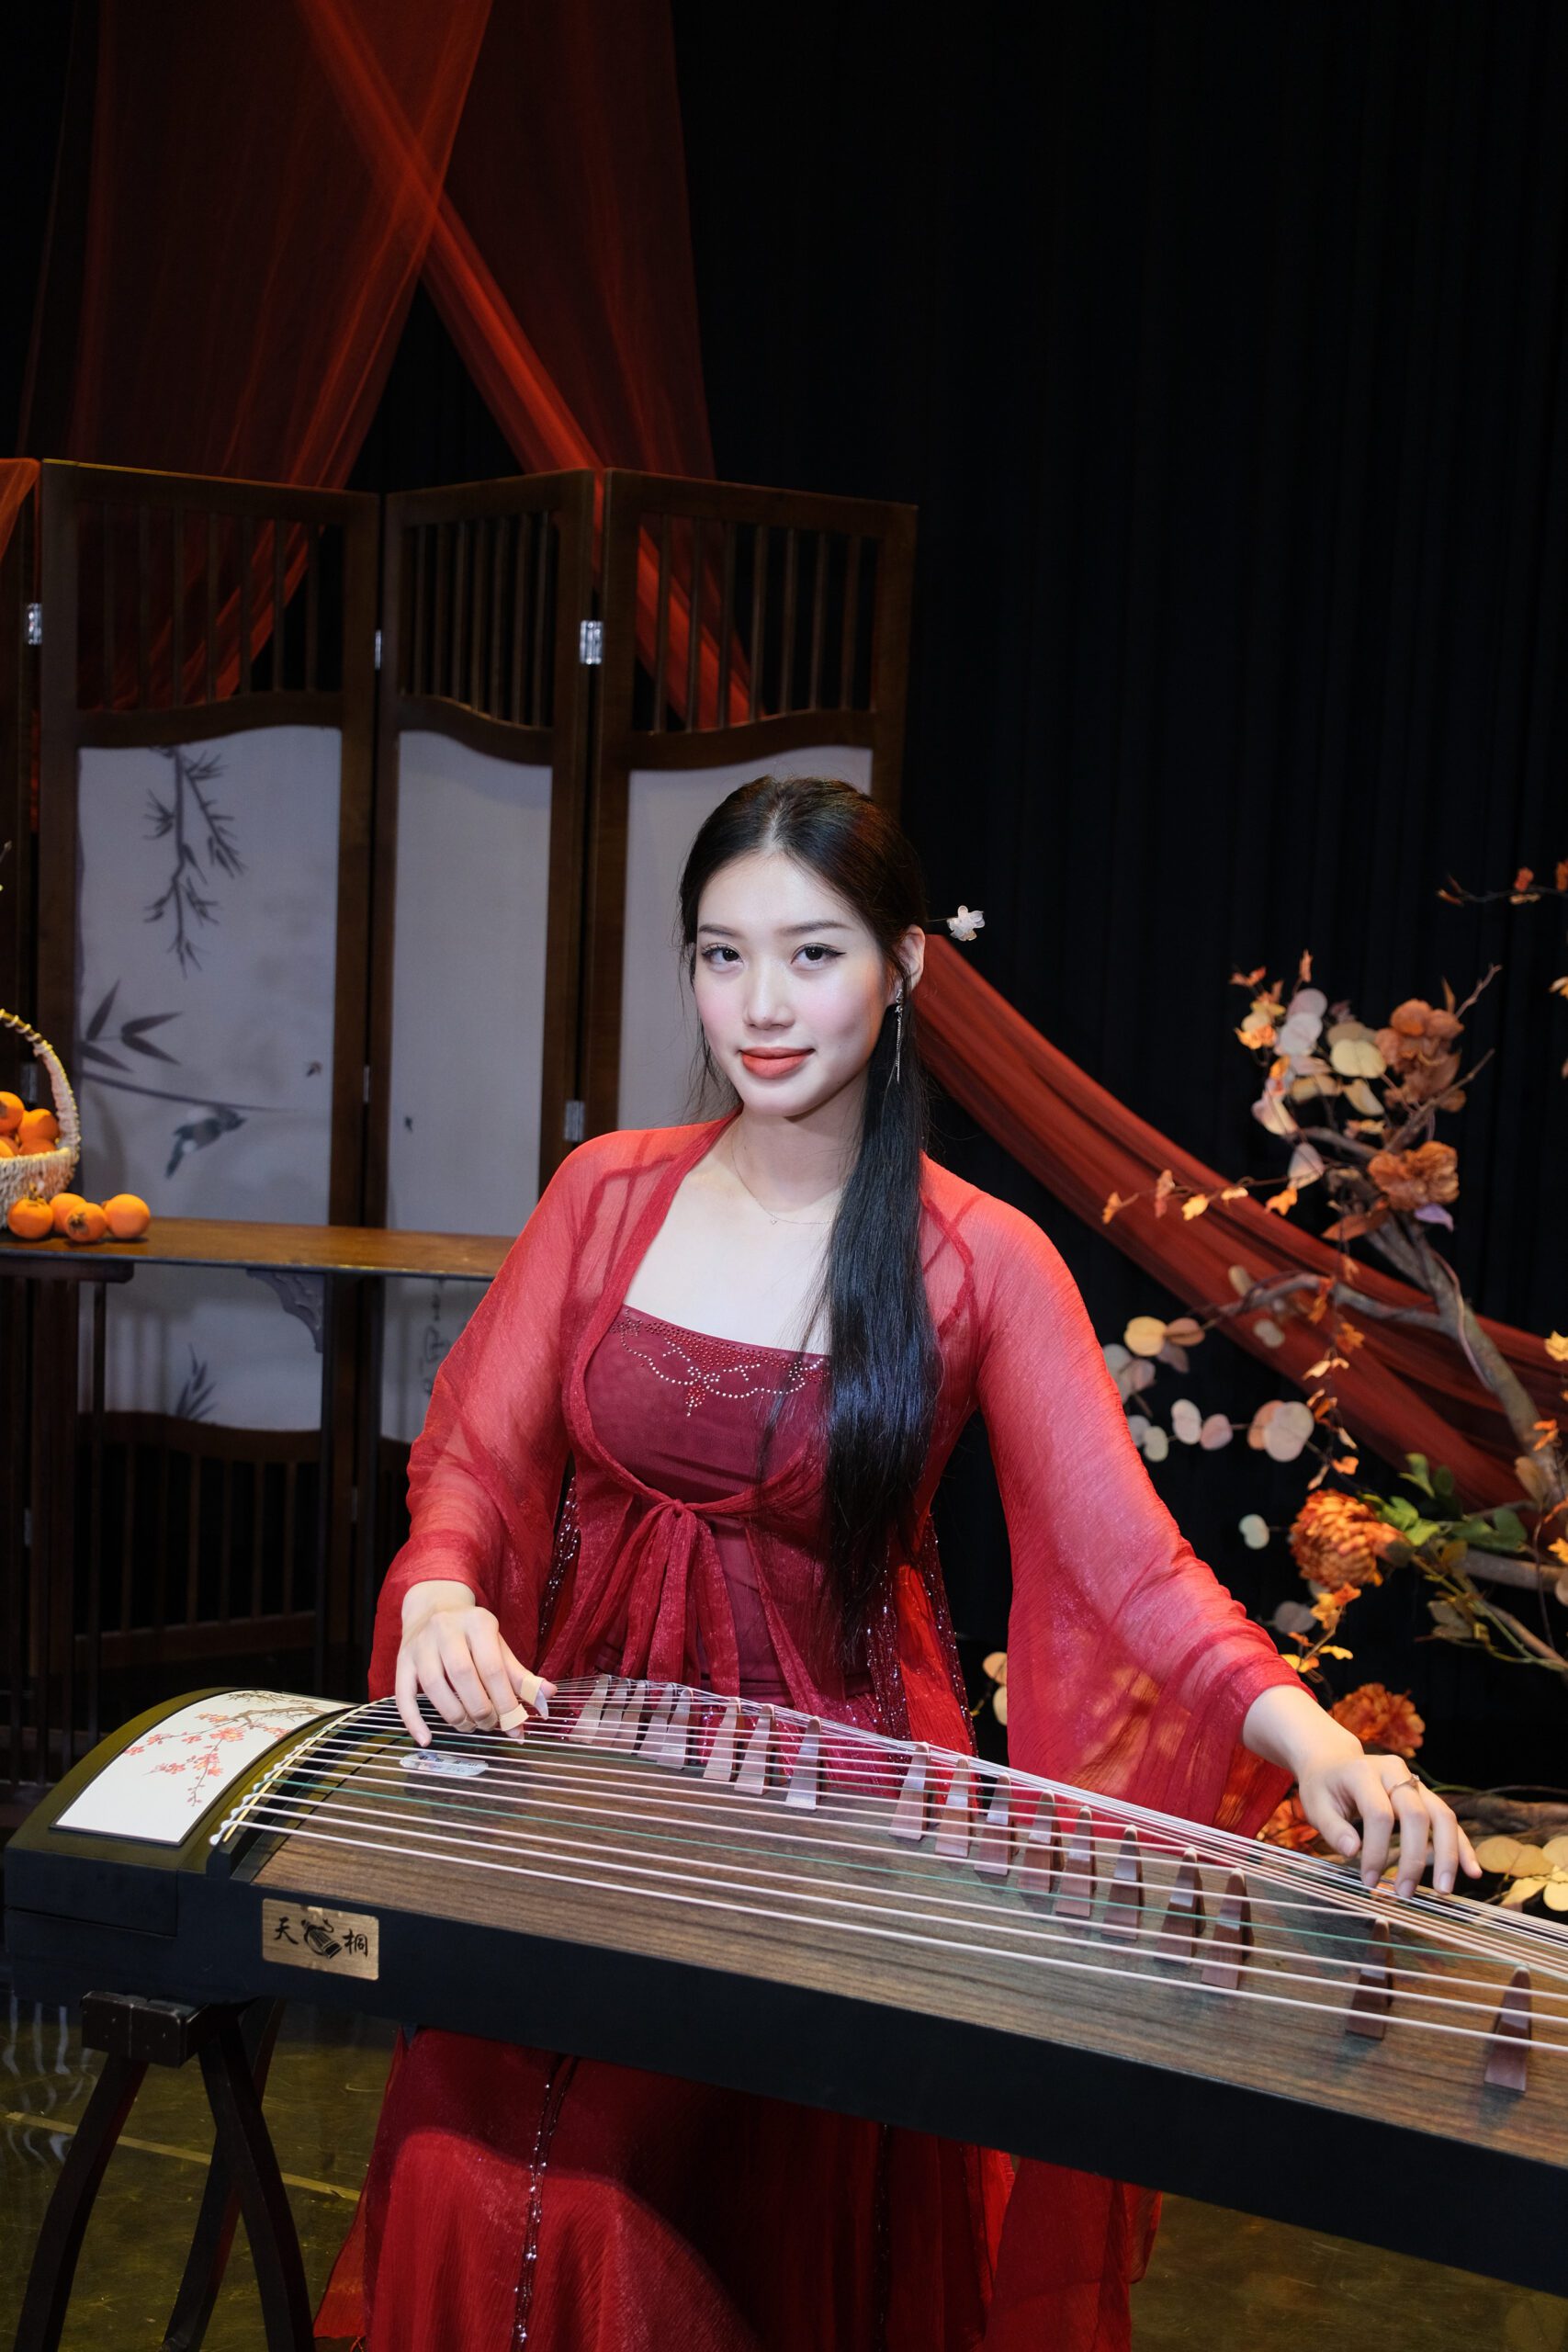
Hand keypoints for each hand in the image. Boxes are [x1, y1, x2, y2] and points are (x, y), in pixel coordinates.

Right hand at [395, 1579, 556, 1746]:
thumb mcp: (497, 1645)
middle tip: (490, 1725)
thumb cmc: (471, 1635)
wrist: (433, 1609)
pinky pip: (403, 1694)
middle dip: (480, 1709)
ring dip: (454, 1715)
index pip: (493, 1667)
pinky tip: (426, 1739)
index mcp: (478, 1623)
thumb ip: (520, 1674)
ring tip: (470, 1726)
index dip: (506, 1701)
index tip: (517, 1726)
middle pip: (463, 1676)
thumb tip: (548, 1696)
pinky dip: (413, 1721)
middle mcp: (446, 1629)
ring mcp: (421, 1645)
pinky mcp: (402, 1661)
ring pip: (434, 1687)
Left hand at [1296, 1744, 1481, 1898]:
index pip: (1379, 1814)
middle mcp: (1394, 1772)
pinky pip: (1449, 1820)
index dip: (1377, 1850)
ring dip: (1446, 1855)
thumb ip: (1333, 1828)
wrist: (1335, 1762)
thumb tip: (1353, 1852)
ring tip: (1443, 1890)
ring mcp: (1414, 1782)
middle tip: (1404, 1893)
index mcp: (1363, 1772)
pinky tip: (1472, 1870)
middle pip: (1416, 1815)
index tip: (1369, 1880)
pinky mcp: (1426, 1795)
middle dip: (1414, 1858)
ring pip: (1442, 1815)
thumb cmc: (1324, 1787)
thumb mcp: (1315, 1805)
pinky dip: (1461, 1846)